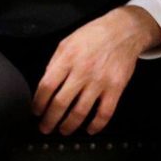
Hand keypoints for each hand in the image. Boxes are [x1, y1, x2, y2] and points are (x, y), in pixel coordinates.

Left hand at [32, 5, 160, 135]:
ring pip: (80, 112)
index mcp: (67, 59)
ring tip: (63, 130)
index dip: (38, 103)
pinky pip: (105, 113)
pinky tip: (90, 129)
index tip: (36, 111)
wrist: (124, 31)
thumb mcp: (67, 43)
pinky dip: (96, 125)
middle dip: (49, 120)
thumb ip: (55, 63)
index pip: (46, 87)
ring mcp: (100, 81)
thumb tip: (45, 86)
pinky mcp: (116, 88)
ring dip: (69, 126)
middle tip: (45, 127)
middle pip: (60, 103)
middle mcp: (82, 72)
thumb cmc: (93, 35)